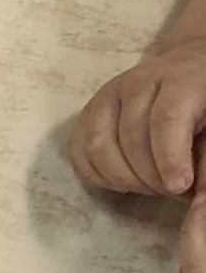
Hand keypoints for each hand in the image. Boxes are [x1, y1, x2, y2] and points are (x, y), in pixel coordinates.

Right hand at [71, 38, 205, 199]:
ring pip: (98, 146)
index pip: (166, 119)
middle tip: (170, 192)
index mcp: (180, 79)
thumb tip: (197, 198)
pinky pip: (79, 152)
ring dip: (122, 179)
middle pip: (130, 137)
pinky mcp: (87, 113)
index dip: (170, 159)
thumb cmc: (205, 103)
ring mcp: (107, 97)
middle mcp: (137, 82)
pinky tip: (125, 182)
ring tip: (150, 187)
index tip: (179, 187)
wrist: (187, 74)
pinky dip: (99, 176)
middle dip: (149, 176)